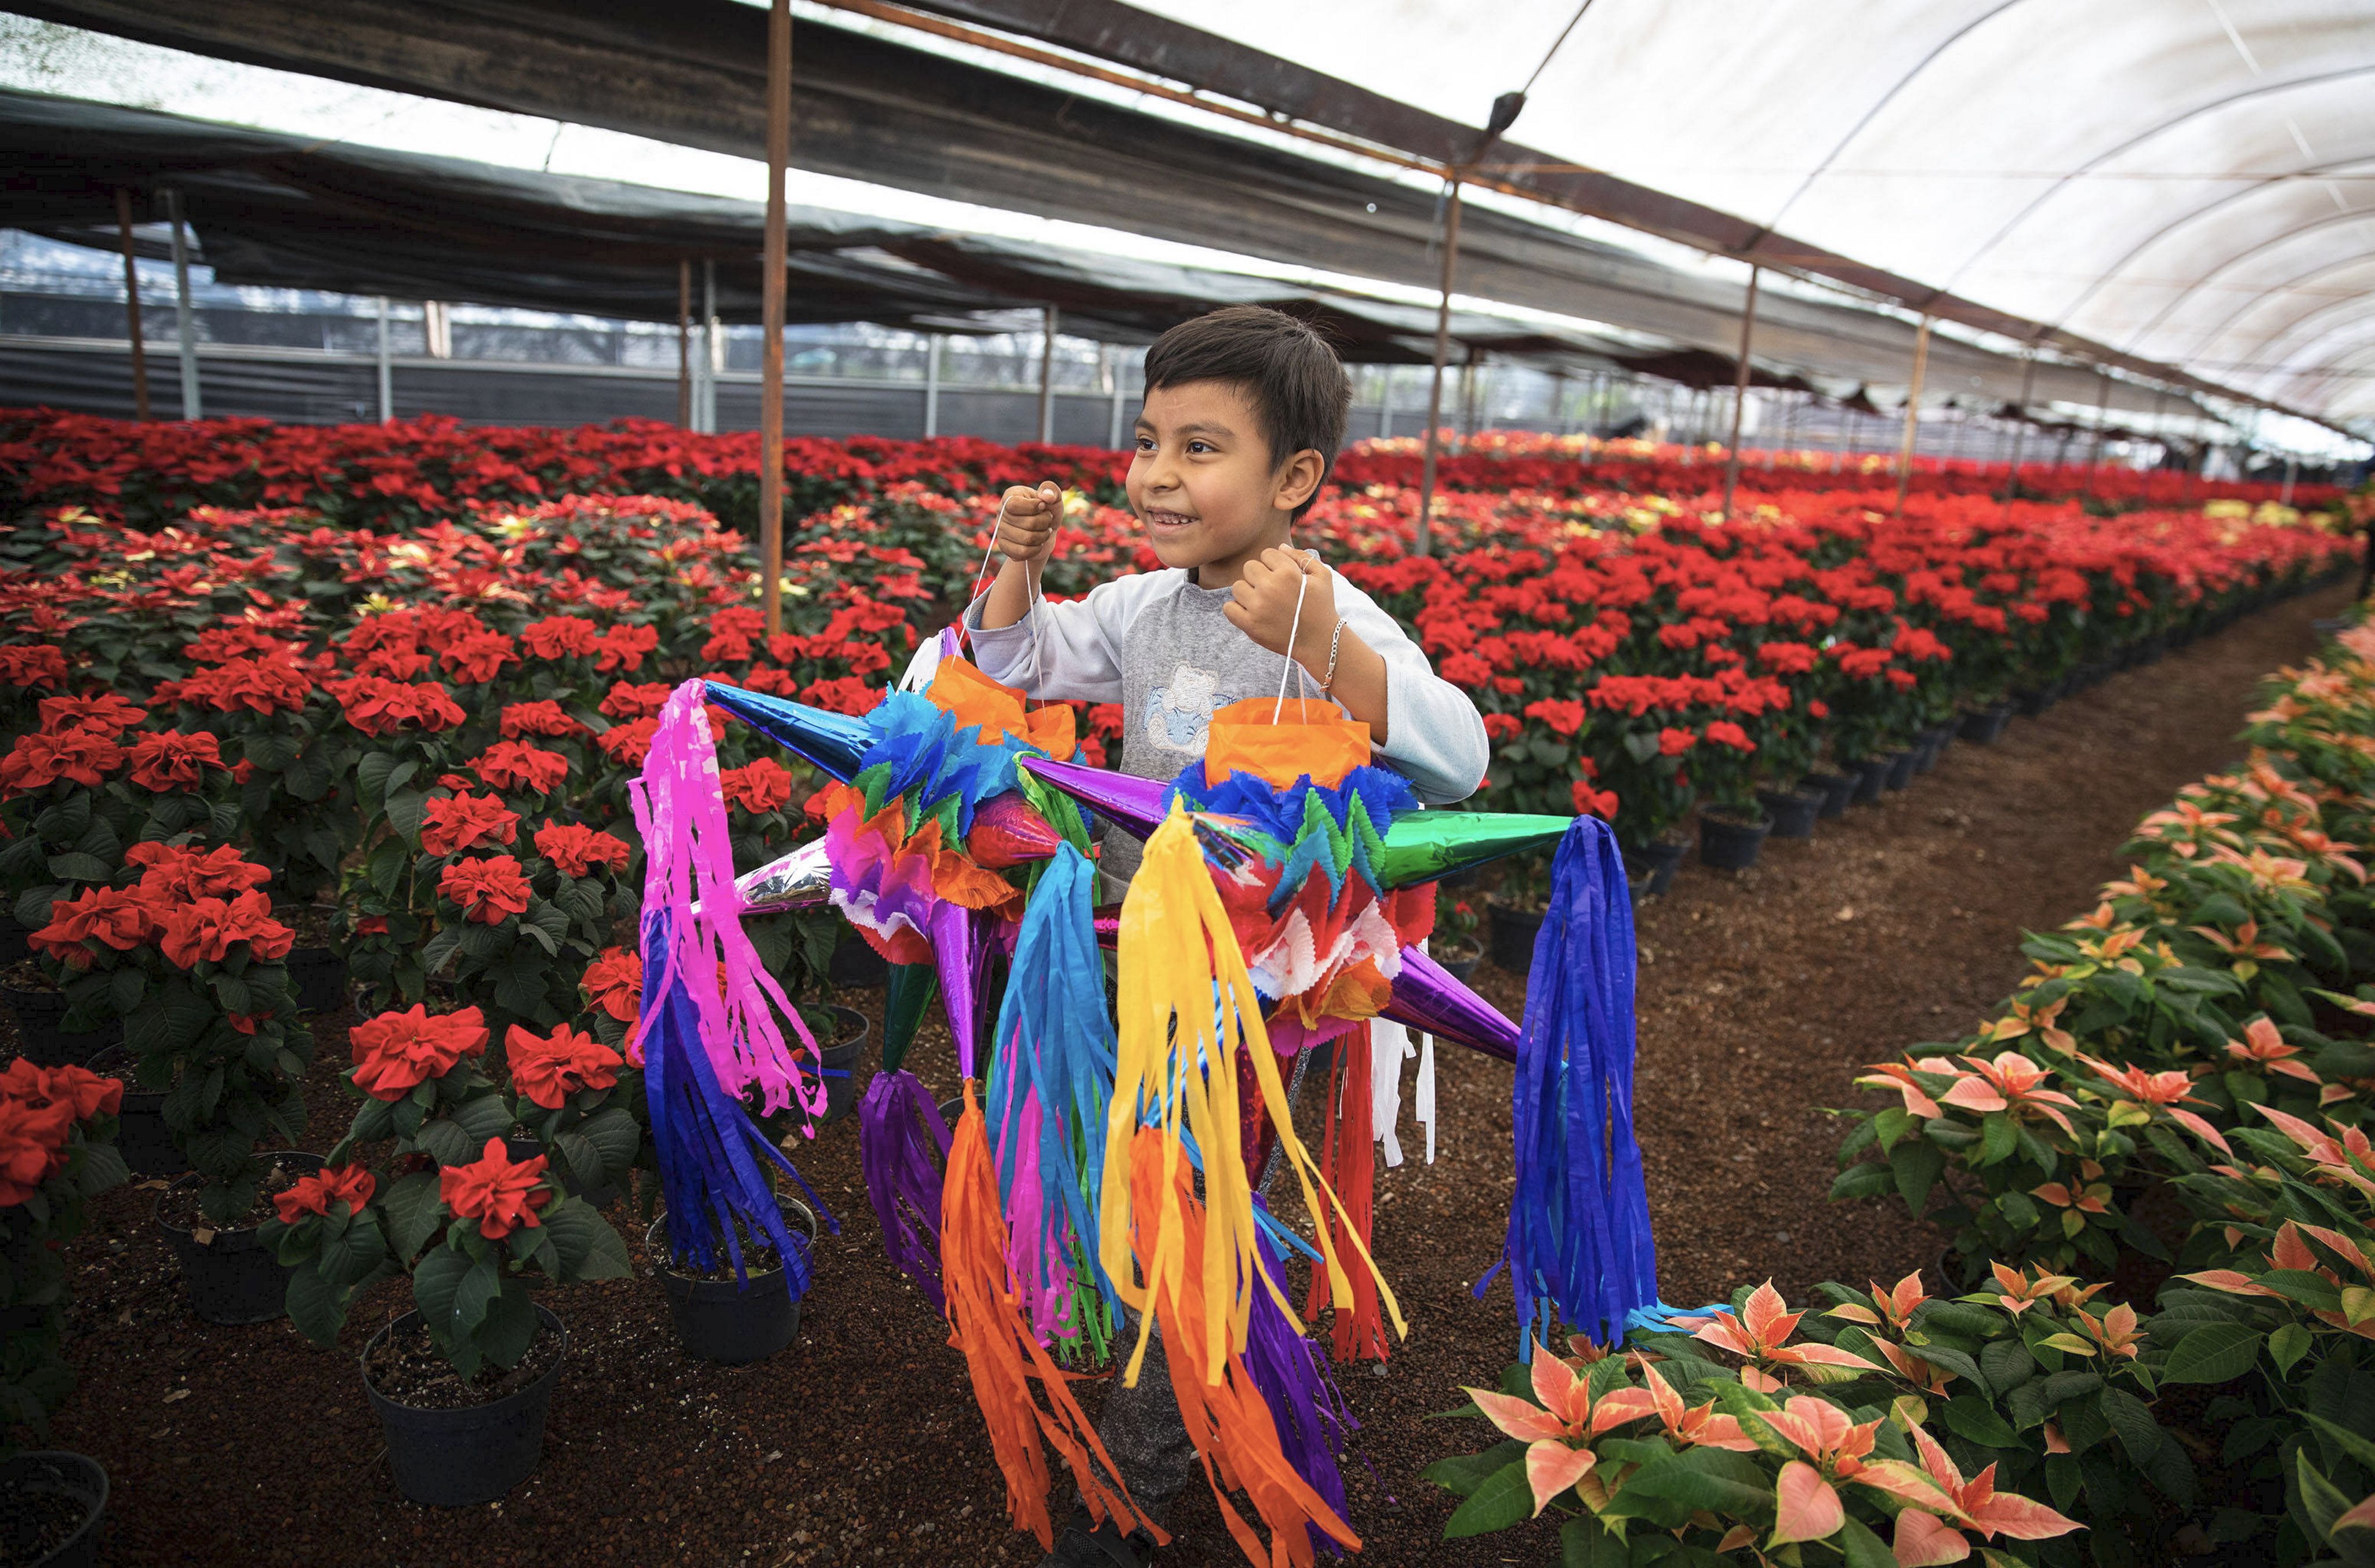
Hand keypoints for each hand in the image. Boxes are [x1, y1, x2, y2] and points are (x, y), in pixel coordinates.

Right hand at [992, 482, 1062, 568]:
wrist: (1045, 530)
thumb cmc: (1048, 510)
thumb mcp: (1053, 497)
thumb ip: (1051, 489)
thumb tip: (1046, 496)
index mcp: (1010, 496)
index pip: (1013, 505)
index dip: (1032, 507)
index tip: (1042, 506)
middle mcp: (1001, 512)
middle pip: (1027, 523)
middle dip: (1045, 522)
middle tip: (1048, 520)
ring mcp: (1000, 530)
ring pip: (1027, 539)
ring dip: (1043, 536)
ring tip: (1044, 531)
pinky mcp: (1004, 546)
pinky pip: (1022, 552)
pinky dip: (1036, 549)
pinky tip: (1038, 543)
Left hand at [1224, 547, 1335, 665]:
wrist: (1320, 641)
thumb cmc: (1322, 607)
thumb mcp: (1323, 576)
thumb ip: (1302, 557)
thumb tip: (1280, 547)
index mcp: (1288, 572)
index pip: (1266, 553)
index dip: (1274, 563)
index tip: (1281, 576)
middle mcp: (1271, 587)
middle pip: (1249, 567)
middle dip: (1259, 576)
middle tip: (1271, 590)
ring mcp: (1258, 606)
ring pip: (1237, 586)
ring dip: (1247, 592)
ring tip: (1262, 601)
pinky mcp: (1250, 624)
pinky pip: (1229, 608)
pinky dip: (1236, 609)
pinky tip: (1251, 612)